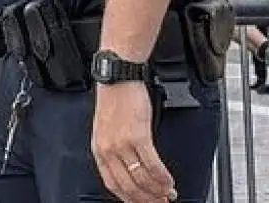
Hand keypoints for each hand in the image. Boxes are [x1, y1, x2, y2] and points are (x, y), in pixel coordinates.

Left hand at [92, 82, 176, 202]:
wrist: (118, 79)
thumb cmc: (114, 101)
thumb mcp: (106, 130)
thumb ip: (114, 151)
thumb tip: (130, 171)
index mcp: (99, 151)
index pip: (113, 185)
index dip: (130, 199)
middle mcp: (108, 150)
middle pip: (129, 186)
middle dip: (147, 199)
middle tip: (160, 202)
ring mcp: (122, 144)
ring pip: (142, 179)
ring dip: (158, 191)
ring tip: (168, 194)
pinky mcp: (137, 136)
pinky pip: (152, 165)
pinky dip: (163, 177)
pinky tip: (169, 181)